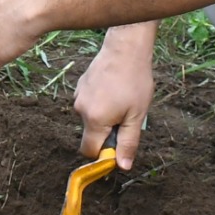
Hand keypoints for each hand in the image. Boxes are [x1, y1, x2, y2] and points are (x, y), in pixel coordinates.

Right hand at [72, 34, 156, 169]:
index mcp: (94, 120)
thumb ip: (128, 143)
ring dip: (104, 116)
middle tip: (126, 116)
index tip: (119, 145)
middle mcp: (80, 109)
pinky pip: (89, 103)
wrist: (125, 48)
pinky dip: (100, 103)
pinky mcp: (80, 85)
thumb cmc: (134, 82)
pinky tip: (114, 89)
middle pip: (91, 133)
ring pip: (90, 117)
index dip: (103, 154)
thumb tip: (122, 166)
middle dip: (107, 132)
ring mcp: (78, 95)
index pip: (89, 150)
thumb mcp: (136, 116)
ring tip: (122, 99)